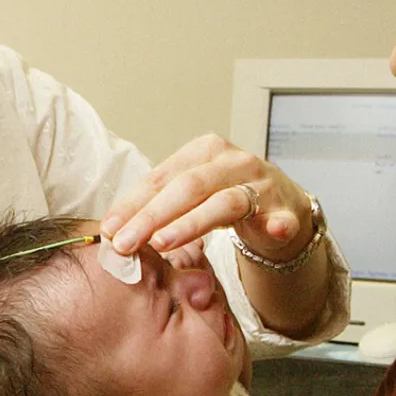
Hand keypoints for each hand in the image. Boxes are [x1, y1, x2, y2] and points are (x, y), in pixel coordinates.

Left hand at [101, 134, 315, 260]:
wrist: (282, 207)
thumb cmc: (227, 199)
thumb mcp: (190, 196)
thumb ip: (158, 207)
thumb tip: (112, 231)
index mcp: (203, 151)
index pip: (161, 177)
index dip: (132, 204)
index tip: (109, 229)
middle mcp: (232, 162)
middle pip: (187, 187)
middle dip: (152, 217)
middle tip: (126, 243)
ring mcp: (261, 184)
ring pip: (224, 202)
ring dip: (192, 223)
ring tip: (164, 243)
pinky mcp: (286, 210)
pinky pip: (281, 218)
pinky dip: (278, 224)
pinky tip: (275, 230)